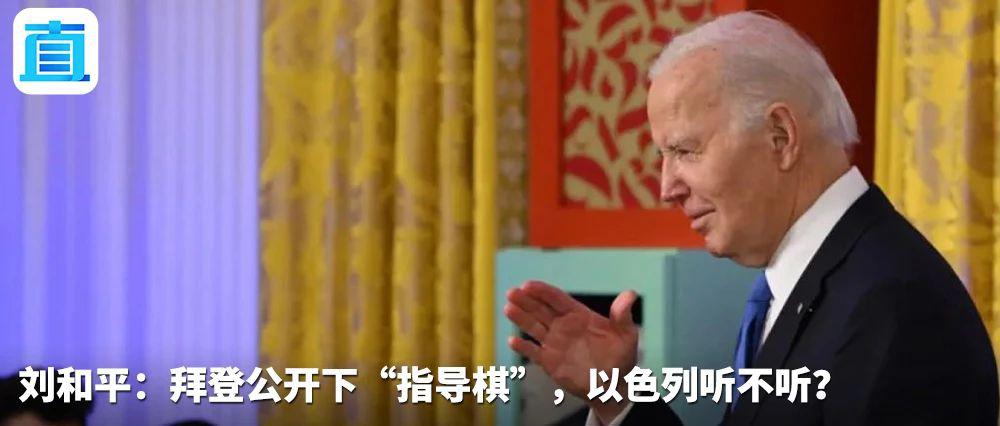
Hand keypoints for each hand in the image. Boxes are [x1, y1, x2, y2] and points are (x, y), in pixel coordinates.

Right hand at [503, 280, 638, 421]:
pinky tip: (513, 341)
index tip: (529, 285)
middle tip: (512, 292)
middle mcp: (563, 326)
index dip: (543, 291)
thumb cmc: (622, 358)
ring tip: (509, 308)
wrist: (614, 386)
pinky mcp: (550, 362)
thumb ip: (623, 315)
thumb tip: (631, 293)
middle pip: (541, 310)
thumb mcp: (627, 335)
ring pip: (534, 327)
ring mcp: (554, 343)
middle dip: (526, 300)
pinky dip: (523, 348)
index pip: (557, 299)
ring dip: (520, 318)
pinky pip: (533, 353)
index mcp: (578, 315)